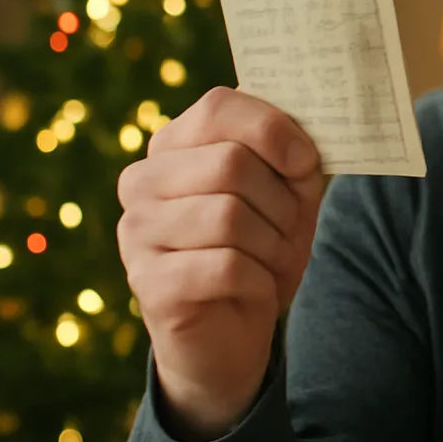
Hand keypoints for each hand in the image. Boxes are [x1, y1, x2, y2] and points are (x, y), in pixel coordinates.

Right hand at [117, 87, 323, 440]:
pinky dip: (258, 278)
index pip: (218, 107)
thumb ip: (293, 155)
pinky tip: (252, 287)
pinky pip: (225, 266)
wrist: (234, 334)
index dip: (273, 130)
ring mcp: (136, 232)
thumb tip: (303, 141)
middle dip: (281, 201)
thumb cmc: (260, 249)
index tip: (305, 163)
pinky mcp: (148, 282)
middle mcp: (142, 182)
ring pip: (229, 217)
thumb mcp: (288, 194)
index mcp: (173, 146)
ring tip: (270, 259)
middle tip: (288, 228)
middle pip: (230, 163)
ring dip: (272, 243)